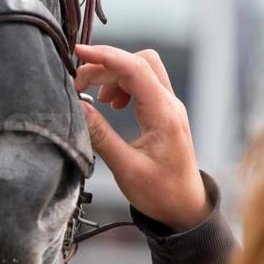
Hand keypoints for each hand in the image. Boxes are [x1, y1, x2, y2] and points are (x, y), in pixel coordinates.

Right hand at [74, 44, 210, 232]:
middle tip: (79, 83)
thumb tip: (78, 106)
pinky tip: (111, 103)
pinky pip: (143, 82)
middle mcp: (169, 104)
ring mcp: (168, 106)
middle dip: (105, 65)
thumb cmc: (160, 194)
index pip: (135, 68)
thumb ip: (101, 136)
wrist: (185, 210)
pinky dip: (122, 84)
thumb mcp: (126, 169)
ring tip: (94, 96)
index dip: (106, 56)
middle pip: (138, 62)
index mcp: (163, 115)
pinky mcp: (163, 111)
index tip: (80, 52)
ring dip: (113, 74)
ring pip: (141, 69)